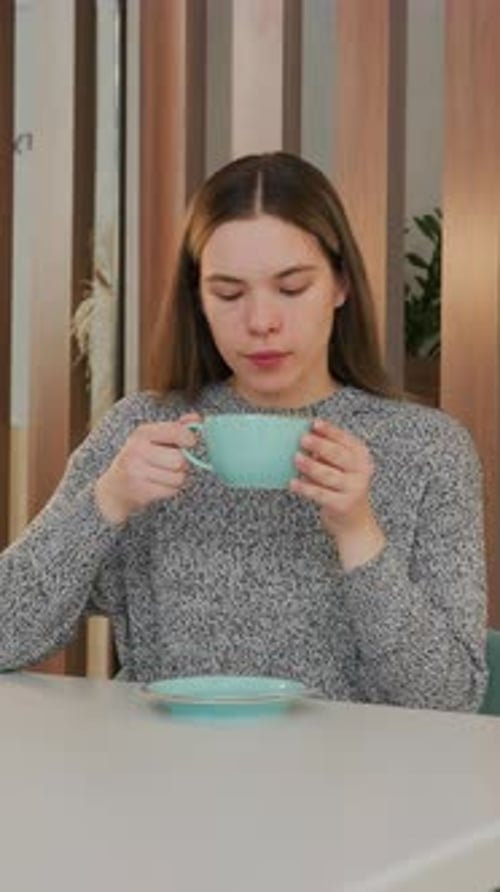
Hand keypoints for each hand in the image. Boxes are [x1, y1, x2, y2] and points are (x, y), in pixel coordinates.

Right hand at [95, 413, 199, 523]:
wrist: (114, 488)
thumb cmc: (139, 459)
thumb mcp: (152, 438)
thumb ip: (176, 427)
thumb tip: (197, 419)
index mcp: (142, 432)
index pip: (175, 431)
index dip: (189, 438)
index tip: (190, 442)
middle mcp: (137, 450)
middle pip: (179, 459)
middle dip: (182, 464)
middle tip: (173, 463)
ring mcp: (137, 471)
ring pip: (178, 477)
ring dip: (177, 478)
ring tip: (165, 475)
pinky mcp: (140, 491)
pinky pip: (171, 491)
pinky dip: (170, 490)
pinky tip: (159, 485)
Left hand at [290, 418, 385, 569]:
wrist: (354, 522)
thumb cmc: (342, 487)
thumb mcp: (341, 467)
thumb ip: (328, 454)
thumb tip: (305, 438)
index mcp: (362, 456)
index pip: (346, 440)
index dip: (330, 431)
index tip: (314, 423)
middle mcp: (361, 471)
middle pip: (339, 455)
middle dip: (320, 445)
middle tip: (303, 438)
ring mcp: (354, 489)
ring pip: (328, 475)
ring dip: (311, 466)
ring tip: (296, 458)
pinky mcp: (342, 505)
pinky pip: (320, 494)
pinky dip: (305, 488)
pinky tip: (293, 483)